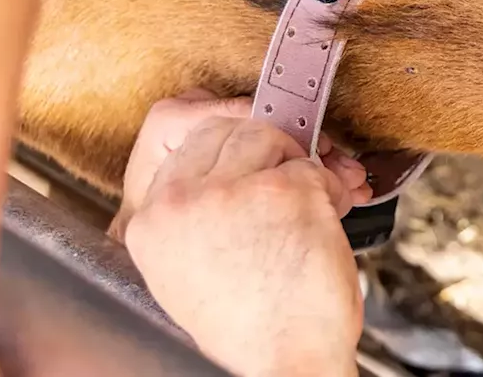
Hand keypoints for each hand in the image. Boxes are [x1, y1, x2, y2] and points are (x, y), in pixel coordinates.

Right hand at [122, 114, 362, 376]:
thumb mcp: (189, 267)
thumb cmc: (252, 325)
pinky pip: (313, 168)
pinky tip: (326, 224)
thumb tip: (233, 162)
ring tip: (307, 212)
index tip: (256, 168)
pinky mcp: (284, 190)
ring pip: (273, 139)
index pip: (192, 141)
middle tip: (288, 187)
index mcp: (151, 220)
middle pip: (233, 130)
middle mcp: (182, 201)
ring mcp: (232, 192)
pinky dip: (331, 191)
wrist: (284, 363)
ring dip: (301, 170)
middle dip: (269, 152)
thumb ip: (195, 210)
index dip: (235, 151)